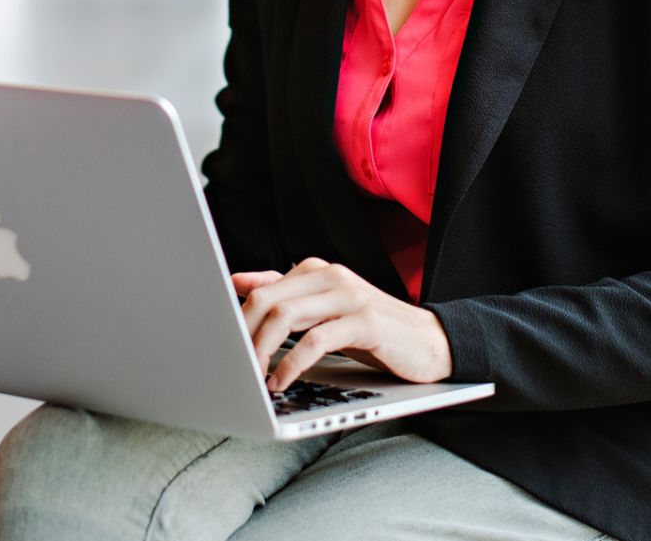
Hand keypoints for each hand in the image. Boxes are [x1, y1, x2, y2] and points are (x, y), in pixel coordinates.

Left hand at [232, 257, 452, 392]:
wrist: (429, 341)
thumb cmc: (371, 329)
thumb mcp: (324, 310)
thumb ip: (285, 294)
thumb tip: (237, 282)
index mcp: (316, 270)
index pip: (261, 289)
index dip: (236, 320)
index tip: (221, 347)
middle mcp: (330, 275)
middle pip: (268, 299)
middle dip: (243, 336)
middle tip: (232, 367)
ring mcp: (349, 296)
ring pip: (287, 316)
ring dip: (262, 351)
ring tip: (253, 378)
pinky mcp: (366, 321)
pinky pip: (317, 340)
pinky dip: (292, 364)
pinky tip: (283, 380)